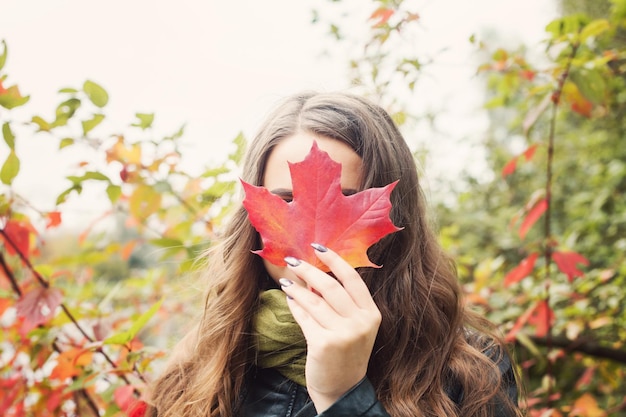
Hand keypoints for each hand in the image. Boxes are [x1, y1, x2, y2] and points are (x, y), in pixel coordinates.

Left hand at [279, 244, 381, 412]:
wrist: (341, 390)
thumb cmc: (346, 354)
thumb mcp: (354, 328)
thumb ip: (343, 303)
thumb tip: (316, 274)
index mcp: (371, 314)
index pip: (352, 278)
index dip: (334, 260)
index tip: (318, 247)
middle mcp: (360, 323)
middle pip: (331, 286)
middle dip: (309, 270)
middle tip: (293, 261)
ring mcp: (343, 334)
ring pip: (314, 301)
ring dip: (297, 287)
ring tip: (286, 280)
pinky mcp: (324, 344)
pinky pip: (304, 318)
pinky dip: (294, 306)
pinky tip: (288, 298)